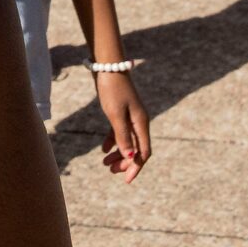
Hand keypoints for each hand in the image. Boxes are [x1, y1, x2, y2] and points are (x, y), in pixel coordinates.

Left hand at [93, 67, 151, 181]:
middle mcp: (139, 121)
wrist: (108, 66)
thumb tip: (130, 156)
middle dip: (125, 162)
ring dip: (118, 153)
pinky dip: (113, 141)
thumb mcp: (115, 114)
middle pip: (136, 148)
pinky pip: (120, 132)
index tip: (126, 179)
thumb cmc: (112, 89)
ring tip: (105, 163)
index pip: (143, 152)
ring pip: (127, 141)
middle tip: (110, 170)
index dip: (136, 166)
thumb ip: (122, 135)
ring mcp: (131, 116)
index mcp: (141, 124)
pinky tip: (104, 149)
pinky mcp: (122, 111)